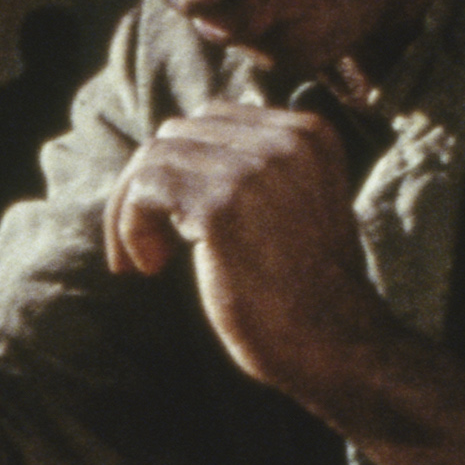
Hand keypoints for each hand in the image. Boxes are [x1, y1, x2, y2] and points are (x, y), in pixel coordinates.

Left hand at [104, 99, 398, 417]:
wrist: (335, 343)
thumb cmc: (305, 290)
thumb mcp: (293, 206)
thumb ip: (253, 171)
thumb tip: (172, 154)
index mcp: (309, 134)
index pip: (213, 120)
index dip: (179, 166)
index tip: (172, 220)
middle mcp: (286, 138)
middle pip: (178, 133)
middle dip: (147, 185)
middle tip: (143, 245)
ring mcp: (254, 168)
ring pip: (155, 157)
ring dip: (132, 210)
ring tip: (146, 261)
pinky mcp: (222, 204)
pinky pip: (145, 188)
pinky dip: (130, 226)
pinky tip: (151, 266)